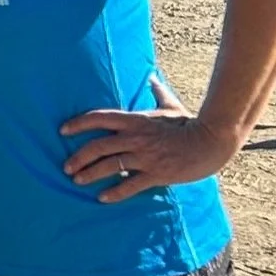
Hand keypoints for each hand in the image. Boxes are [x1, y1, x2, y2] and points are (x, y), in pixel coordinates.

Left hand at [60, 81, 235, 201]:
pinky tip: (102, 198)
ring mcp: (146, 156)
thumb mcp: (171, 106)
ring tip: (77, 181)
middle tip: (66, 166)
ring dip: (90, 174)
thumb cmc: (190, 124)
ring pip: (109, 166)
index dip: (78, 123)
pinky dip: (114, 193)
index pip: (99, 117)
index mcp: (136, 120)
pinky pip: (130, 185)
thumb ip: (158, 93)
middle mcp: (136, 138)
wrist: (213, 141)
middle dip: (78, 157)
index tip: (62, 130)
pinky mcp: (157, 174)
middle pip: (97, 146)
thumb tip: (152, 77)